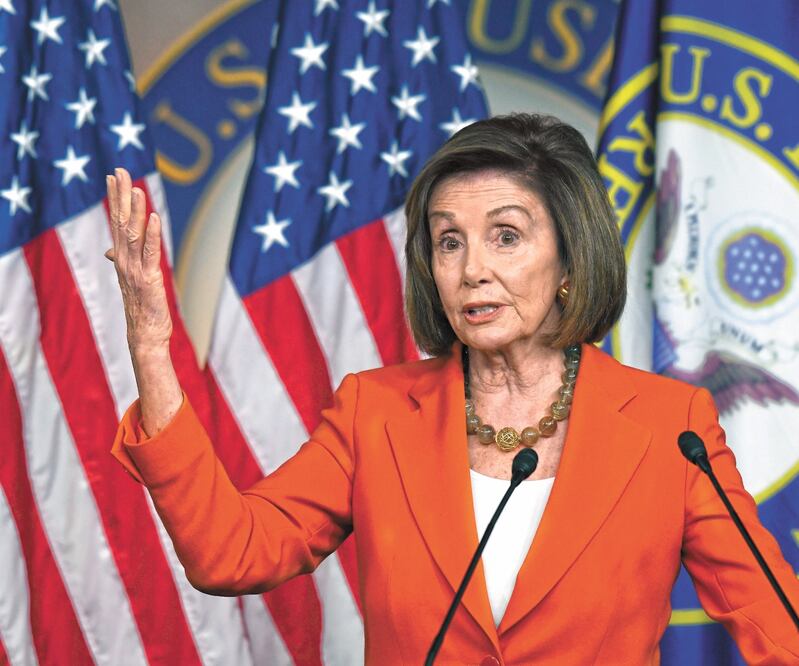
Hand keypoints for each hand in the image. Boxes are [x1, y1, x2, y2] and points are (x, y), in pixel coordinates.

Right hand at [105, 168, 172, 353]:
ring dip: (136, 210)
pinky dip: (154, 235)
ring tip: (135, 188)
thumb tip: (109, 250)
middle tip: (120, 170)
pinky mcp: (150, 279)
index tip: (113, 176)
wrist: (145, 333)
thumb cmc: (140, 306)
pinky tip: (155, 217)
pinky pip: (151, 253)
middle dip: (121, 195)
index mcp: (121, 258)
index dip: (114, 198)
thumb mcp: (130, 279)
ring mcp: (135, 270)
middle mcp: (124, 260)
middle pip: (121, 222)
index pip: (116, 221)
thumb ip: (121, 260)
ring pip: (134, 234)